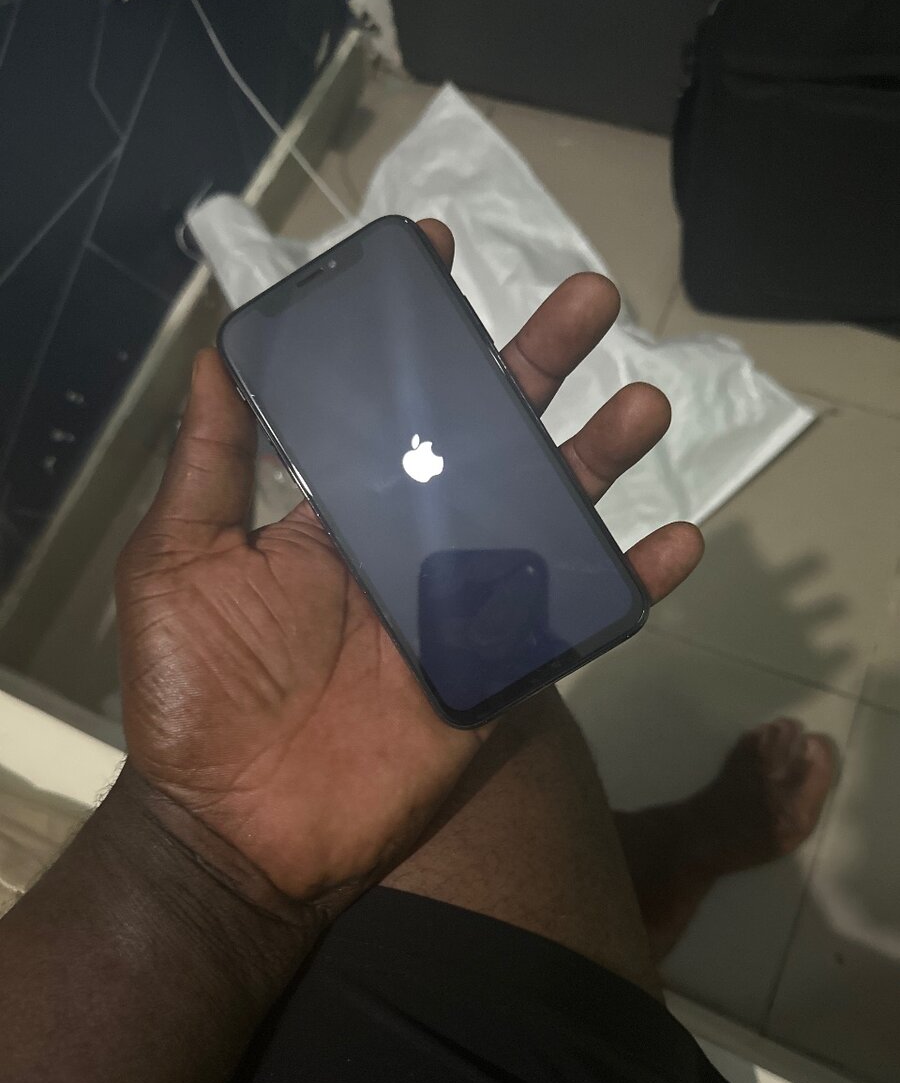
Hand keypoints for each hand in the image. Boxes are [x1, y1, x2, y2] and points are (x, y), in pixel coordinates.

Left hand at [116, 219, 702, 907]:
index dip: (419, 334)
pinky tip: (675, 540)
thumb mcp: (179, 559)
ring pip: (543, 512)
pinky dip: (626, 582)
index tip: (441, 255)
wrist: (239, 827)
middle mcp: (408, 540)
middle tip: (589, 300)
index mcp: (337, 509)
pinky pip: (574, 619)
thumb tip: (217, 350)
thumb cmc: (197, 692)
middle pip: (487, 438)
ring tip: (643, 402)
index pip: (392, 403)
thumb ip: (208, 460)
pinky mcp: (497, 667)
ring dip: (597, 458)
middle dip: (537, 366)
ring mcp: (460, 602)